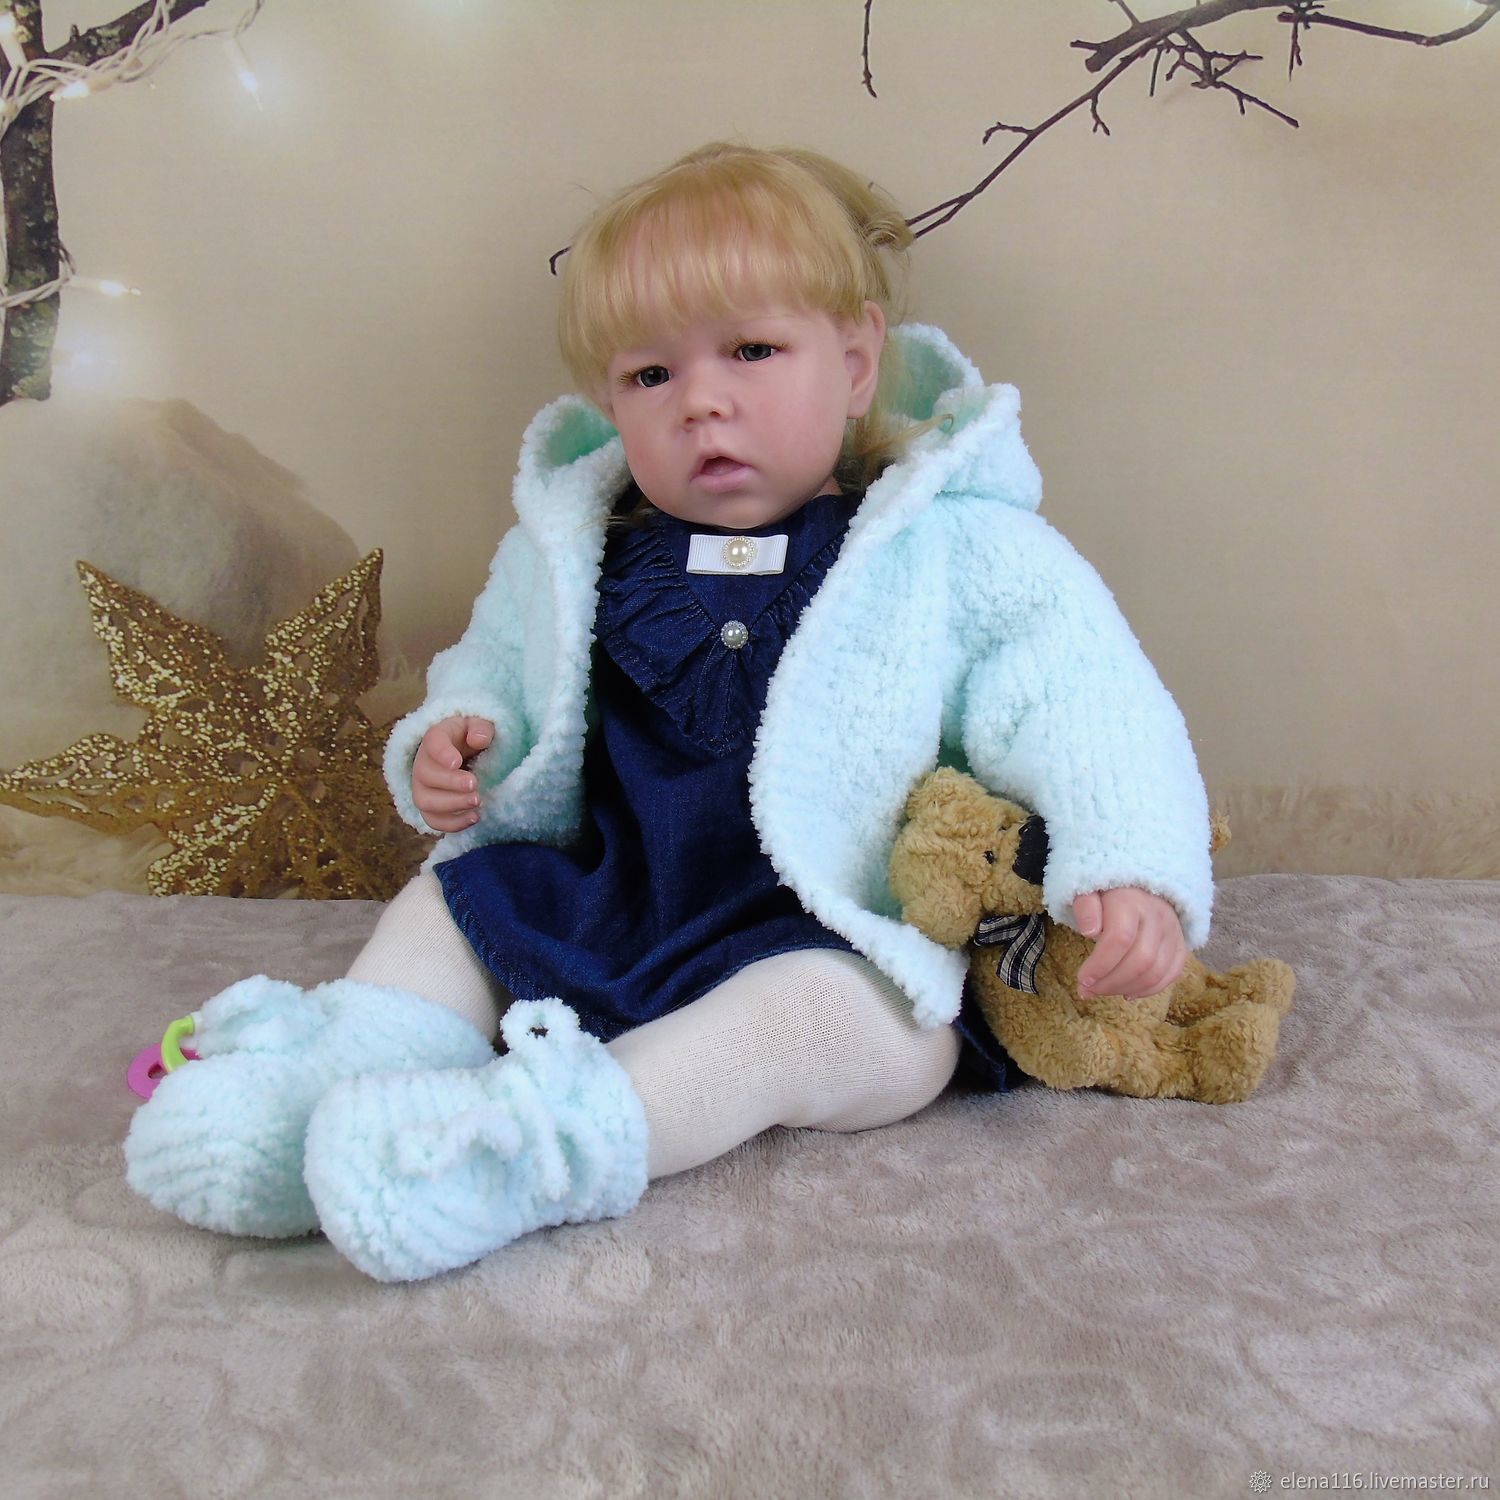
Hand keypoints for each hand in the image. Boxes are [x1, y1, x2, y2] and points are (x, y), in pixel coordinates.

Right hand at [412, 715, 494, 831]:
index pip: (432, 741)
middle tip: (475, 784)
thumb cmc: (471, 736)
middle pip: (424, 775)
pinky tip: (474, 818)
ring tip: (477, 802)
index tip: (456, 762)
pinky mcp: (431, 808)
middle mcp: (423, 764)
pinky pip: (433, 821)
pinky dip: (452, 824)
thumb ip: (481, 727)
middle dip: (450, 783)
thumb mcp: (480, 724)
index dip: (441, 753)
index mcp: (437, 737)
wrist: (465, 754)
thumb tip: (479, 739)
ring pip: (425, 802)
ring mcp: (423, 788)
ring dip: (451, 805)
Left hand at [1072, 887, 1186, 1000]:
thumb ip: (1085, 907)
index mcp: (1131, 900)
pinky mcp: (1180, 946)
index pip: (1120, 938)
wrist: (1138, 887)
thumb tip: (1089, 931)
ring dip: (1126, 988)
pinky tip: (1126, 992)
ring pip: (1156, 972)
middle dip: (1111, 982)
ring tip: (1102, 990)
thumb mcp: (1087, 891)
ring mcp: (1173, 932)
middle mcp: (1157, 916)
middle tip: (1088, 989)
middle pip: (1141, 960)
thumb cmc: (1106, 894)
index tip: (1082, 979)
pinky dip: (1148, 990)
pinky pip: (1171, 975)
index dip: (1101, 964)